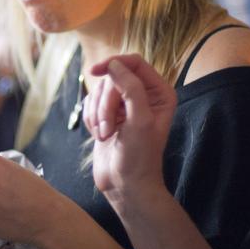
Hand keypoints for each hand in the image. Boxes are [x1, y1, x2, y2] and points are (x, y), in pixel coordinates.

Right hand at [84, 55, 176, 198]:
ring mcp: (124, 106)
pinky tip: (99, 135)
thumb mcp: (139, 120)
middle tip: (107, 127)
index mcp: (159, 93)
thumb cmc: (139, 157)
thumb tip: (114, 64)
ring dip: (97, 113)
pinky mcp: (107, 115)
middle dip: (105, 102)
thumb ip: (130, 88)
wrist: (125, 185)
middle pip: (113, 77)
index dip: (114, 64)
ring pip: (99, 90)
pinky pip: (90, 103)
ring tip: (104, 135)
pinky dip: (90, 118)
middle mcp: (143, 96)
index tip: (95, 71)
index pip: (134, 62)